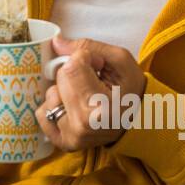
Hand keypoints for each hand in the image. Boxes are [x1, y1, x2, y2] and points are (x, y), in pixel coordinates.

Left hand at [35, 37, 145, 151]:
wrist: (142, 122)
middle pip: (59, 80)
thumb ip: (87, 47)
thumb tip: (56, 42)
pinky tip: (73, 107)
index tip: (98, 65)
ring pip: (49, 95)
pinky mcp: (63, 142)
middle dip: (74, 73)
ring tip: (85, 96)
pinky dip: (54, 106)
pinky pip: (42, 114)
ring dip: (63, 90)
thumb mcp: (120, 61)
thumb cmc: (133, 90)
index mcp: (100, 108)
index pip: (71, 67)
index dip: (85, 59)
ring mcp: (71, 137)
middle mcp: (81, 127)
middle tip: (92, 81)